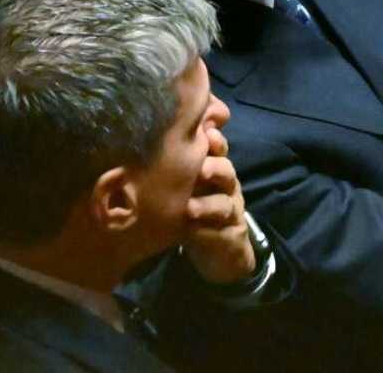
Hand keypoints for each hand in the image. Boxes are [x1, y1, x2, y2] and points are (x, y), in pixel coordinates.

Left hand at [182, 127, 255, 284]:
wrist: (218, 249)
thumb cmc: (195, 207)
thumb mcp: (187, 183)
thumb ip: (177, 161)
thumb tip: (150, 136)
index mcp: (214, 168)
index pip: (217, 149)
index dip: (214, 141)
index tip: (205, 134)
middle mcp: (226, 186)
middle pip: (226, 172)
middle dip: (215, 168)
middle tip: (202, 170)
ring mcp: (231, 211)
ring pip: (225, 204)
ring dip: (208, 205)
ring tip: (190, 208)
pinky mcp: (232, 235)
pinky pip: (222, 233)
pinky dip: (207, 233)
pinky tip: (192, 232)